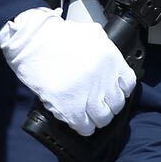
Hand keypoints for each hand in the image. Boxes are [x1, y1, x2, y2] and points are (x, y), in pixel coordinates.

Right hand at [0, 7, 135, 135]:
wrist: (32, 41)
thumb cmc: (58, 36)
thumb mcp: (90, 34)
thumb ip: (105, 46)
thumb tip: (111, 61)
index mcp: (110, 59)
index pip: (128, 84)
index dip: (120, 90)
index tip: (113, 92)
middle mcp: (103, 78)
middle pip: (117, 104)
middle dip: (109, 106)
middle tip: (99, 104)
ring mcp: (87, 94)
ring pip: (103, 118)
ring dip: (97, 119)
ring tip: (89, 114)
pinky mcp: (70, 107)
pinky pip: (84, 127)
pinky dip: (83, 127)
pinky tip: (78, 121)